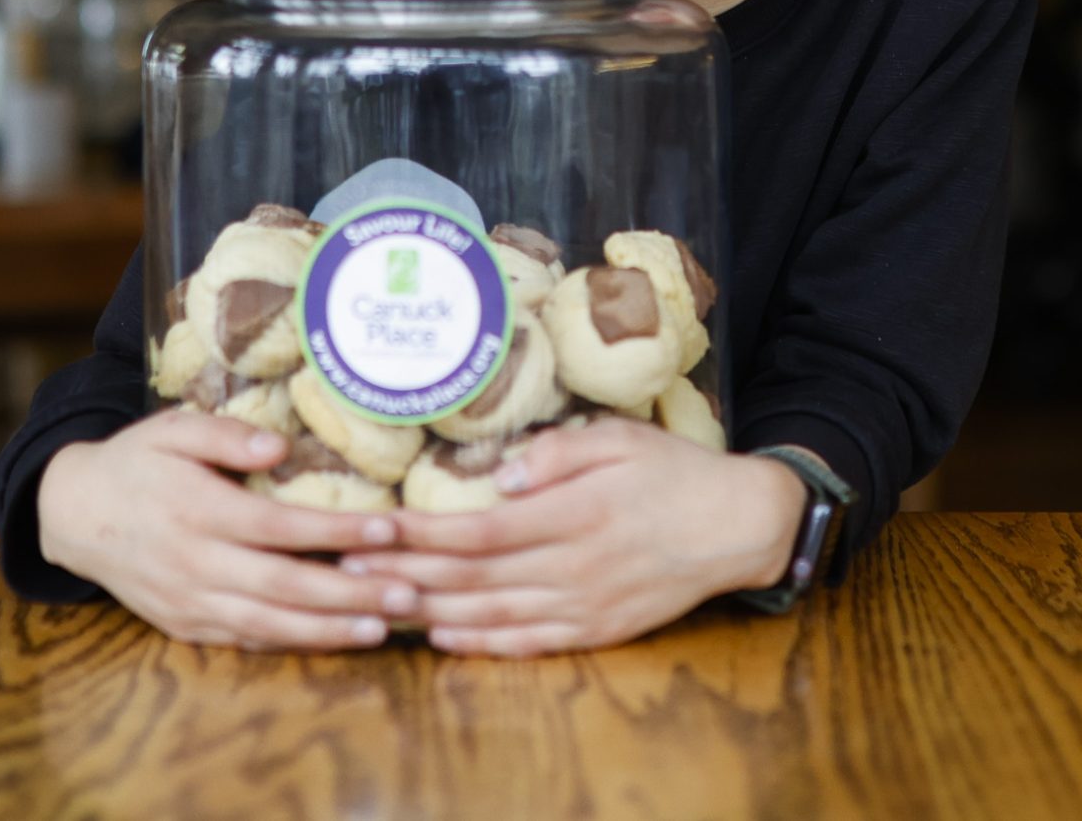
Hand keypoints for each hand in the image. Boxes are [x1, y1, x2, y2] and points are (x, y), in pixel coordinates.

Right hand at [37, 407, 414, 650]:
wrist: (75, 515)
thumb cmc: (138, 462)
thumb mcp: (173, 429)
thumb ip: (225, 435)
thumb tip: (280, 446)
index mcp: (197, 509)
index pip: (278, 526)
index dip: (335, 530)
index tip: (389, 528)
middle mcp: (194, 562)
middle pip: (283, 586)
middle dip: (350, 593)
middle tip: (407, 594)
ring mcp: (189, 601)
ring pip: (268, 624)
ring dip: (328, 630)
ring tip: (383, 629)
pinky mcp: (185, 626)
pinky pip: (245, 641)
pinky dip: (291, 644)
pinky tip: (333, 640)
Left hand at [339, 418, 806, 656]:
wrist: (734, 527)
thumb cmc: (672, 472)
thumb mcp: (620, 438)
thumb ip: (559, 454)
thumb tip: (502, 477)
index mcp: (574, 514)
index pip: (478, 530)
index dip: (419, 534)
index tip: (372, 527)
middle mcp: (572, 567)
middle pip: (470, 577)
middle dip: (403, 573)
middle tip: (347, 567)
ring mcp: (583, 605)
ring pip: (489, 614)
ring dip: (428, 612)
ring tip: (375, 603)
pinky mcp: (595, 629)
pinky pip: (526, 642)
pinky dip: (479, 642)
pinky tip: (441, 636)